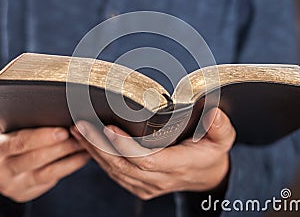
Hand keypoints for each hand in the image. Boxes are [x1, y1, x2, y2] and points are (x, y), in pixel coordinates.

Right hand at [0, 120, 89, 201]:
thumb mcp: (0, 126)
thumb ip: (21, 121)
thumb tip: (55, 110)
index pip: (19, 143)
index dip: (42, 137)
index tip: (63, 130)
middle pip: (36, 159)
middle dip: (62, 147)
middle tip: (82, 136)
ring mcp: (12, 187)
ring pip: (47, 173)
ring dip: (71, 159)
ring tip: (87, 146)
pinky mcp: (24, 194)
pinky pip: (50, 181)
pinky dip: (68, 168)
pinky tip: (82, 157)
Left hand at [70, 108, 234, 199]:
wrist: (205, 176)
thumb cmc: (211, 152)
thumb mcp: (223, 139)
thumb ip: (220, 127)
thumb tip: (214, 114)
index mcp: (177, 165)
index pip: (146, 160)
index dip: (126, 146)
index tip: (109, 128)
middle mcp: (158, 179)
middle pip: (122, 165)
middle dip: (99, 145)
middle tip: (80, 124)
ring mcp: (145, 185)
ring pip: (113, 170)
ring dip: (93, 150)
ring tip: (76, 130)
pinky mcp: (137, 185)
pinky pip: (113, 173)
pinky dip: (97, 157)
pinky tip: (84, 142)